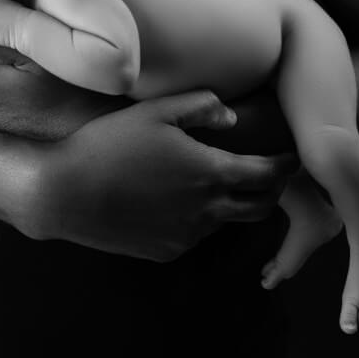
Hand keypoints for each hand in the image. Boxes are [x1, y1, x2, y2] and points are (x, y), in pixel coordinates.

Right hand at [29, 89, 296, 260]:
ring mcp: (187, 235)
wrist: (66, 193)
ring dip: (231, 204)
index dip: (286, 165)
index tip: (293, 157)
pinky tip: (176, 199)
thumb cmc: (109, 144)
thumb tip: (232, 117)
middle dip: (271, 191)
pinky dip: (198, 219)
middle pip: (259, 207)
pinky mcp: (167, 251)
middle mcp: (206, 211)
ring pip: (226, 222)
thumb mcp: (154, 111)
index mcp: (209, 173)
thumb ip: (200, 106)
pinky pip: (195, 234)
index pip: (267, 175)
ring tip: (217, 182)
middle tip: (269, 174)